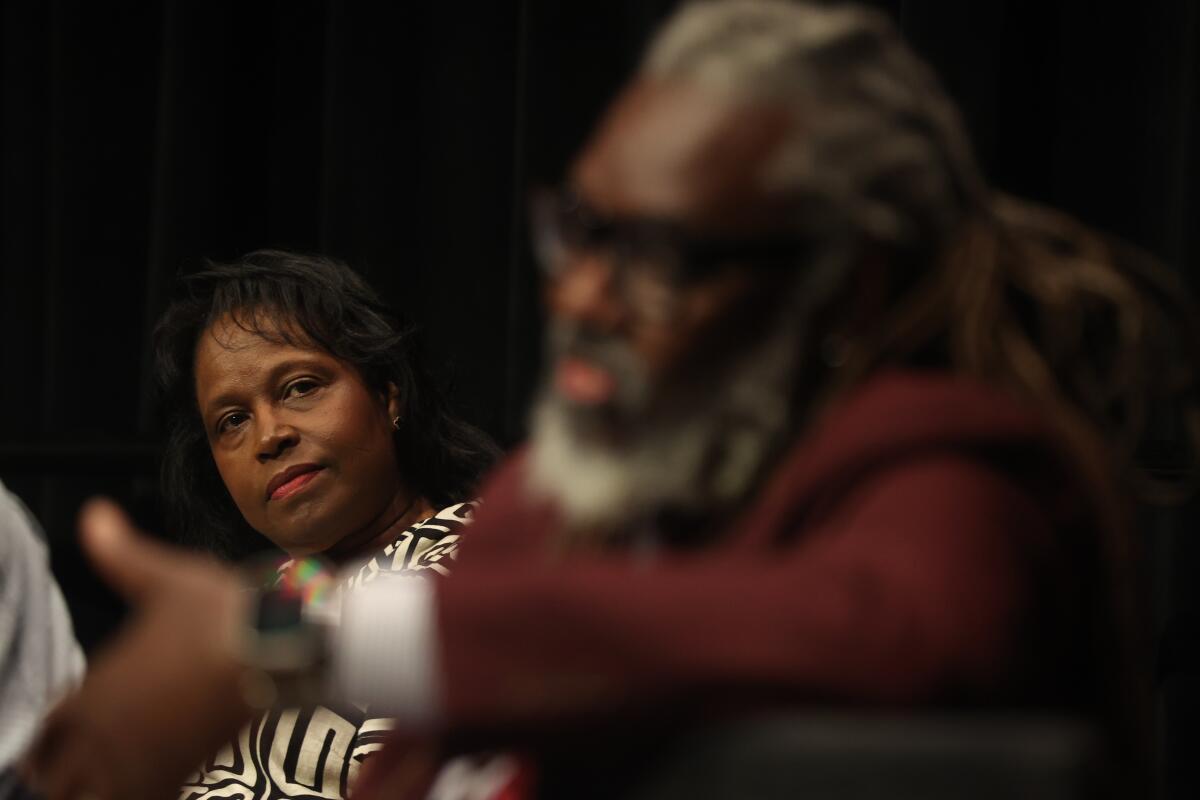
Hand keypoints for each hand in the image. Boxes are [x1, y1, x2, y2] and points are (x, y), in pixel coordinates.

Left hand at [22, 499, 253, 799]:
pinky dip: (138, 792)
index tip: (68, 726)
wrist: (275, 647)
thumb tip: (95, 515)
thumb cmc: (221, 613)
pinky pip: (143, 799)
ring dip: (96, 785)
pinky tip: (154, 780)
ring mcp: (143, 756)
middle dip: (66, 767)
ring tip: (112, 774)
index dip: (54, 733)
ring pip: (92, 794)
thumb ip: (121, 554)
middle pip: (59, 773)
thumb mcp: (166, 576)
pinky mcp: (181, 772)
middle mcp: (108, 731)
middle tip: (82, 759)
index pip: (49, 728)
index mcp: (96, 688)